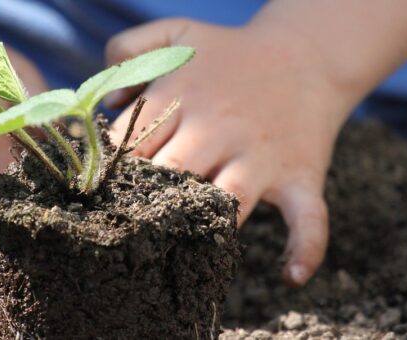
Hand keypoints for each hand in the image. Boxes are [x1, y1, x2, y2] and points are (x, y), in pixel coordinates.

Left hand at [106, 19, 355, 285]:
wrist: (307, 54)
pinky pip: (308, 219)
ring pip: (227, 201)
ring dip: (205, 227)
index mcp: (183, 98)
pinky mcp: (300, 177)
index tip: (98, 194)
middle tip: (127, 228)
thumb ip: (128, 49)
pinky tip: (290, 276)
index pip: (133, 144)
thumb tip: (107, 103)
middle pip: (171, 174)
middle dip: (146, 202)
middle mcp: (218, 130)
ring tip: (183, 252)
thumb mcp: (177, 32)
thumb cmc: (231, 53)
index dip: (111, 172)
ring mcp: (260, 157)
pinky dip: (306, 249)